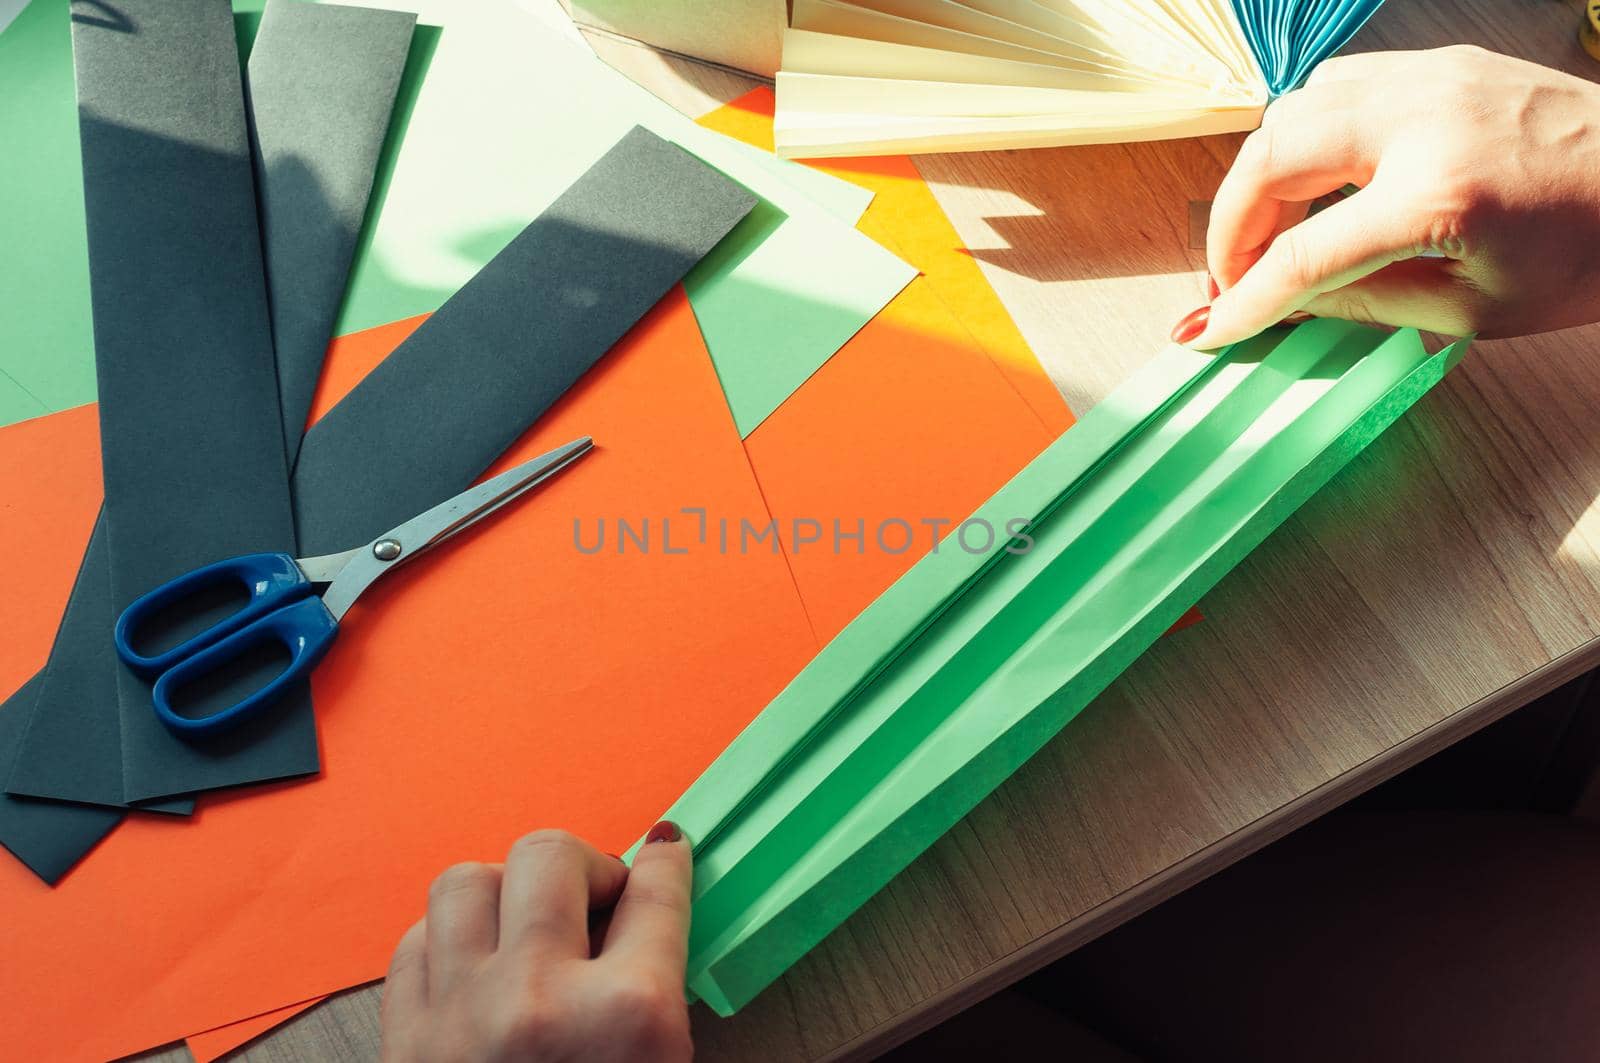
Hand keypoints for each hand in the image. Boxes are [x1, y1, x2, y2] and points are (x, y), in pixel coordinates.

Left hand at [380, 824, 693, 1062]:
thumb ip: (658, 992)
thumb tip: (644, 922)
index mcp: (625, 1017)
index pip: (656, 893)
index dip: (665, 860)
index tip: (664, 848)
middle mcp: (539, 1001)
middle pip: (553, 857)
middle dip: (583, 865)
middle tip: (597, 896)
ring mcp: (461, 1016)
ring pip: (467, 882)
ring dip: (505, 893)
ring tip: (525, 922)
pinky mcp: (405, 1044)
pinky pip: (414, 944)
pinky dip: (447, 942)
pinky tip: (475, 963)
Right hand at [1177, 45, 1599, 346]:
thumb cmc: (1581, 259)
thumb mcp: (1464, 310)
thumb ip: (1356, 303)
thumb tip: (1274, 306)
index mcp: (1437, 198)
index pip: (1300, 256)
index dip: (1245, 300)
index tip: (1213, 330)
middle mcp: (1424, 121)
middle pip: (1272, 158)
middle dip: (1231, 226)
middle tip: (1234, 278)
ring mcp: (1431, 79)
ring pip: (1293, 111)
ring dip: (1263, 176)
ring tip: (1274, 234)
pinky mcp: (1441, 64)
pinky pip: (1337, 88)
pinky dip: (1305, 137)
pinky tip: (1319, 181)